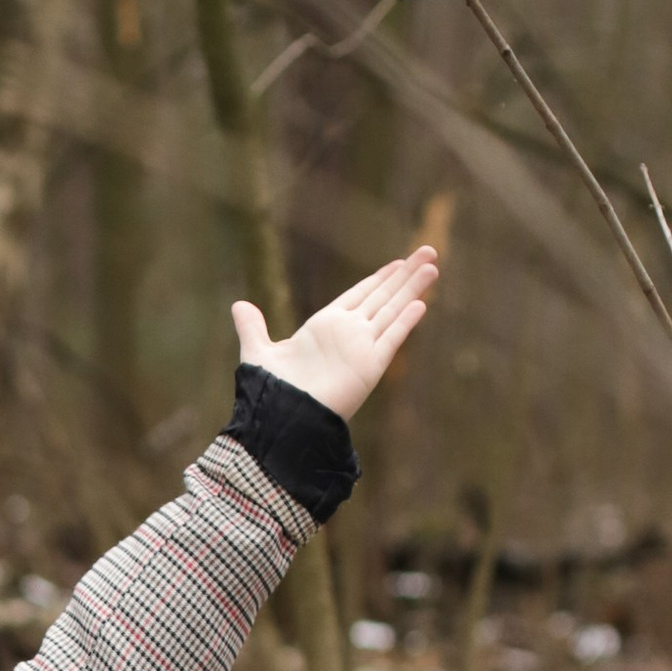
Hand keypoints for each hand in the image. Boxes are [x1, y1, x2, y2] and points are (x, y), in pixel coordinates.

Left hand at [232, 244, 438, 421]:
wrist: (282, 419)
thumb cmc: (271, 391)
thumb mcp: (258, 352)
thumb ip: (252, 328)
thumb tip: (238, 305)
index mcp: (325, 326)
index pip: (360, 295)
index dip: (380, 278)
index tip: (398, 263)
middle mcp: (347, 334)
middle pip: (383, 297)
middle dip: (405, 275)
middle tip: (428, 251)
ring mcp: (361, 349)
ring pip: (392, 311)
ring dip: (413, 289)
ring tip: (433, 266)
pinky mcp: (369, 367)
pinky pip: (391, 339)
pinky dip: (405, 322)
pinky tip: (421, 304)